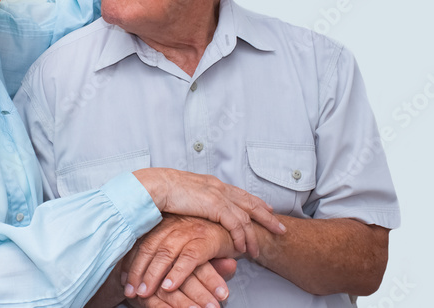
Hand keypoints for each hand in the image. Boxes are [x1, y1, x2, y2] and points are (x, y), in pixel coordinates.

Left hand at [120, 215, 238, 302]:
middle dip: (138, 272)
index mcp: (165, 224)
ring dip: (153, 276)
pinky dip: (177, 273)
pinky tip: (168, 287)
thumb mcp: (181, 243)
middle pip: (149, 249)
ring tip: (144, 294)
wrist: (235, 229)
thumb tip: (137, 270)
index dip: (131, 263)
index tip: (123, 280)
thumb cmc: (204, 239)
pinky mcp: (206, 239)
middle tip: (130, 292)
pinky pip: (189, 258)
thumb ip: (165, 255)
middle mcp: (174, 225)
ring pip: (165, 254)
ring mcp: (190, 231)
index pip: (142, 243)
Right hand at [132, 168, 285, 257]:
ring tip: (259, 250)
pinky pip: (235, 224)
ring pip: (246, 216)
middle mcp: (219, 187)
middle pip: (250, 202)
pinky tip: (244, 248)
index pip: (240, 194)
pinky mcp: (215, 205)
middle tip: (280, 228)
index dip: (255, 203)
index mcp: (212, 184)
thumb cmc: (162, 192)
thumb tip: (199, 214)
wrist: (154, 186)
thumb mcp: (184, 196)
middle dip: (267, 216)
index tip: (266, 209)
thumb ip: (196, 203)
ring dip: (255, 234)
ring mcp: (218, 195)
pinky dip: (241, 237)